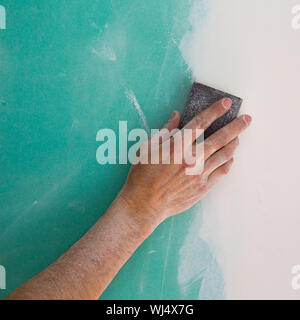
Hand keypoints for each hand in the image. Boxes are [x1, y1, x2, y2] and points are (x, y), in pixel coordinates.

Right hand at [120, 98, 251, 229]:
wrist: (145, 204)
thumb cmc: (142, 175)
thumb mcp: (147, 148)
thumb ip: (165, 131)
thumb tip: (177, 116)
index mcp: (177, 146)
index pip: (201, 122)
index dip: (215, 110)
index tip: (227, 103)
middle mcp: (192, 159)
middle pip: (220, 138)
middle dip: (236, 126)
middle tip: (247, 119)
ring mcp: (199, 174)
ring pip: (224, 155)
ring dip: (234, 143)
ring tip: (238, 137)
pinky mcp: (202, 187)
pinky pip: (222, 172)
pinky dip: (228, 162)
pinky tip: (230, 158)